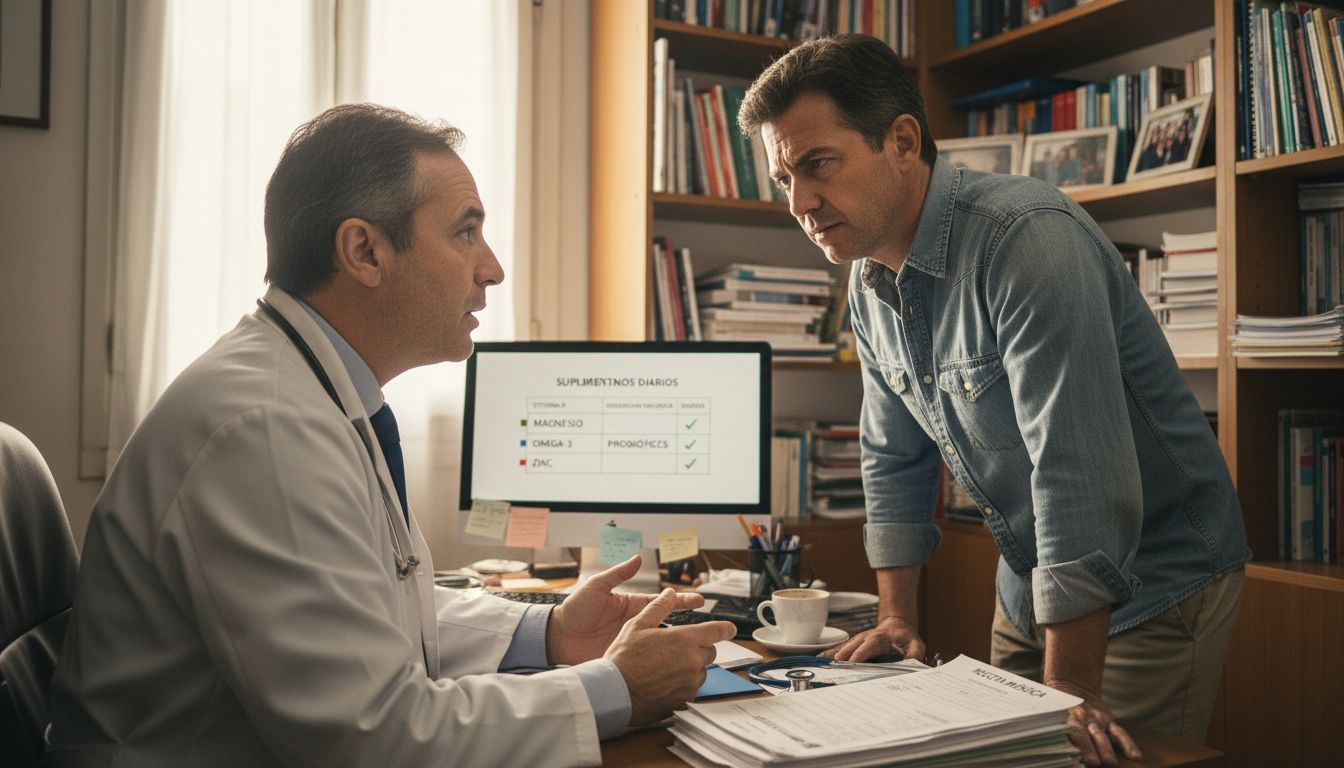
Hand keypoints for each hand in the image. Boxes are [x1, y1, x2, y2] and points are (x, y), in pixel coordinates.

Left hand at [546, 555, 705, 665]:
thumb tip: (638, 558)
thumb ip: (618, 573)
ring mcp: (632, 643)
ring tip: (697, 646)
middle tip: (709, 624)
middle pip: (668, 623)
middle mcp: (635, 624)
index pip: (662, 602)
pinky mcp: (624, 658)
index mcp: (631, 605)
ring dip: (678, 644)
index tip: (699, 600)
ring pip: (661, 643)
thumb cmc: (574, 609)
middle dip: (689, 623)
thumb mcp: (596, 587)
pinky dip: (661, 662)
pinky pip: (646, 660)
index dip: (681, 601)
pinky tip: (674, 665)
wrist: (557, 637)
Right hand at [604, 587, 736, 726]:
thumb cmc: (624, 658)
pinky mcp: (685, 699)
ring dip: (691, 669)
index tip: (730, 629)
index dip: (726, 629)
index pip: (718, 631)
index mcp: (684, 639)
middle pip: (710, 652)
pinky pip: (692, 689)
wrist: (614, 692)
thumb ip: (658, 607)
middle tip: (676, 650)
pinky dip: (683, 685)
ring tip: (665, 668)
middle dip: (698, 649)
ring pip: (701, 672)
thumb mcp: (637, 625)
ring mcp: (690, 682)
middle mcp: (693, 661)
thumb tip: (670, 592)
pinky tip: (664, 683)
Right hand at [821, 615, 925, 662]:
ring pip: (843, 648)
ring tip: (823, 668)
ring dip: (833, 657)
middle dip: (842, 658)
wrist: (898, 626)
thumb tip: (909, 666)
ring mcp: (857, 641)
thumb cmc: (906, 638)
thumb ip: (914, 656)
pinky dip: (829, 654)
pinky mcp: (852, 645)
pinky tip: (819, 661)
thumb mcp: (916, 646)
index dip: (859, 654)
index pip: (867, 646)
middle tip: (834, 671)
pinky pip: (839, 649)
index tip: (852, 664)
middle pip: (850, 648)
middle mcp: (864, 638)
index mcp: (879, 638)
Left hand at [1046, 679, 1140, 766]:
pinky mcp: (1110, 720)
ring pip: (1102, 735)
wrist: (1073, 687)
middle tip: (1094, 763)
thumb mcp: (1053, 713)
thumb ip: (1055, 728)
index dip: (1072, 743)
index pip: (1069, 730)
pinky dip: (1128, 744)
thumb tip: (1049, 748)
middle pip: (1086, 735)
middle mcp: (1082, 718)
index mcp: (1066, 717)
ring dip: (1105, 749)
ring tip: (1110, 762)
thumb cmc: (1061, 707)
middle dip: (1090, 749)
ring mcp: (1097, 720)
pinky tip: (1135, 756)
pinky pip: (1120, 733)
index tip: (1076, 756)